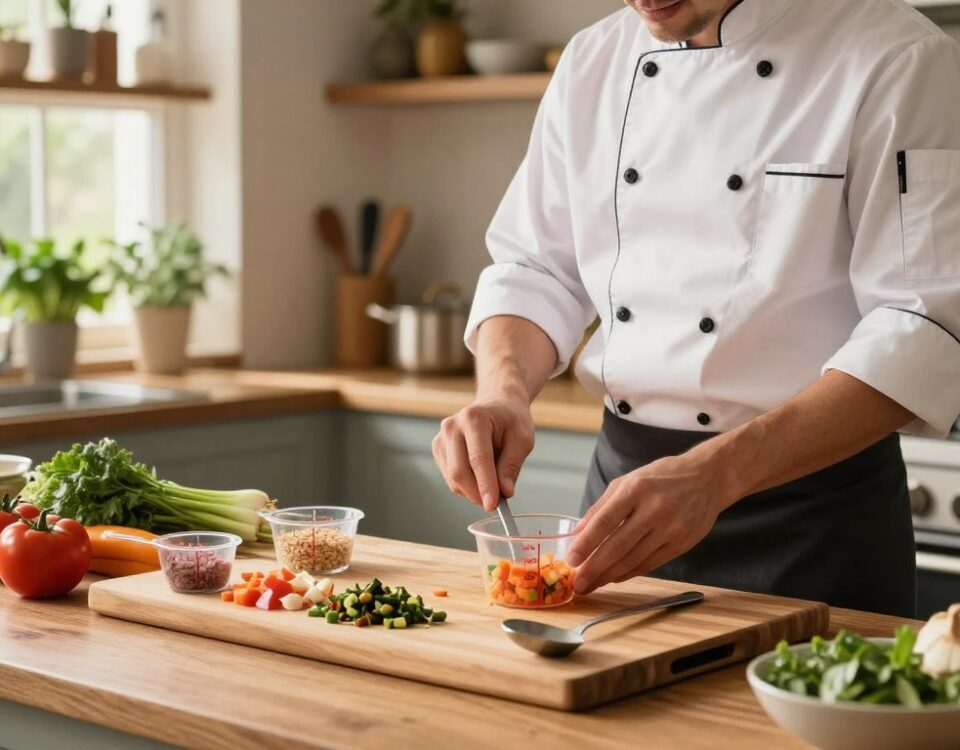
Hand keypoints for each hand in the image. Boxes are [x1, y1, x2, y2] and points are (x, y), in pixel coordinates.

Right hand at [432, 397, 534, 511]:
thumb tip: (505, 492)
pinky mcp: (438, 449)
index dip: (485, 484)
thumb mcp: (522, 439)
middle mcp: (452, 426)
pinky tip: (480, 477)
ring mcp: (441, 438)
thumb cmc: (511, 420)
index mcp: (474, 418)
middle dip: (477, 493)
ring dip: (473, 492)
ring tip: (493, 484)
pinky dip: (466, 487)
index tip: (493, 505)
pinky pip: (450, 479)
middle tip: (496, 504)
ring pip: (453, 479)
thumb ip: (512, 465)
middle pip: (459, 471)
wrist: (497, 405)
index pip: (478, 458)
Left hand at [566, 453, 733, 594]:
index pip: (604, 521)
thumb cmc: (662, 477)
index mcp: (636, 489)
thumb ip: (602, 507)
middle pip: (618, 546)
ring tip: (592, 584)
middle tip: (578, 583)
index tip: (571, 560)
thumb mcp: (628, 481)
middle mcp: (654, 509)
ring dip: (609, 576)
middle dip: (594, 568)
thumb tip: (578, 533)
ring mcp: (670, 528)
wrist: (707, 478)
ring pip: (633, 559)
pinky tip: (614, 577)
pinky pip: (650, 564)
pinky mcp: (681, 543)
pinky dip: (629, 573)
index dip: (585, 544)